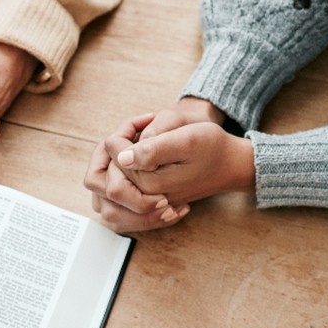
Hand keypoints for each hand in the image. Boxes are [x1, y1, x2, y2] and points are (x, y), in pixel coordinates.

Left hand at [85, 99, 239, 231]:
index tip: (145, 122)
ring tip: (129, 147)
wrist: (230, 165)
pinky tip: (131, 161)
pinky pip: (113, 199)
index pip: (111, 154)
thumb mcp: (187, 139)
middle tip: (133, 135)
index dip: (122, 132)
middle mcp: (141, 200)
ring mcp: (141, 205)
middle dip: (110, 150)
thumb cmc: (211, 148)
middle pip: (97, 177)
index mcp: (148, 184)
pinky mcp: (143, 205)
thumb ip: (153, 149)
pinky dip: (115, 178)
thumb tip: (121, 157)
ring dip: (108, 165)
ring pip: (101, 191)